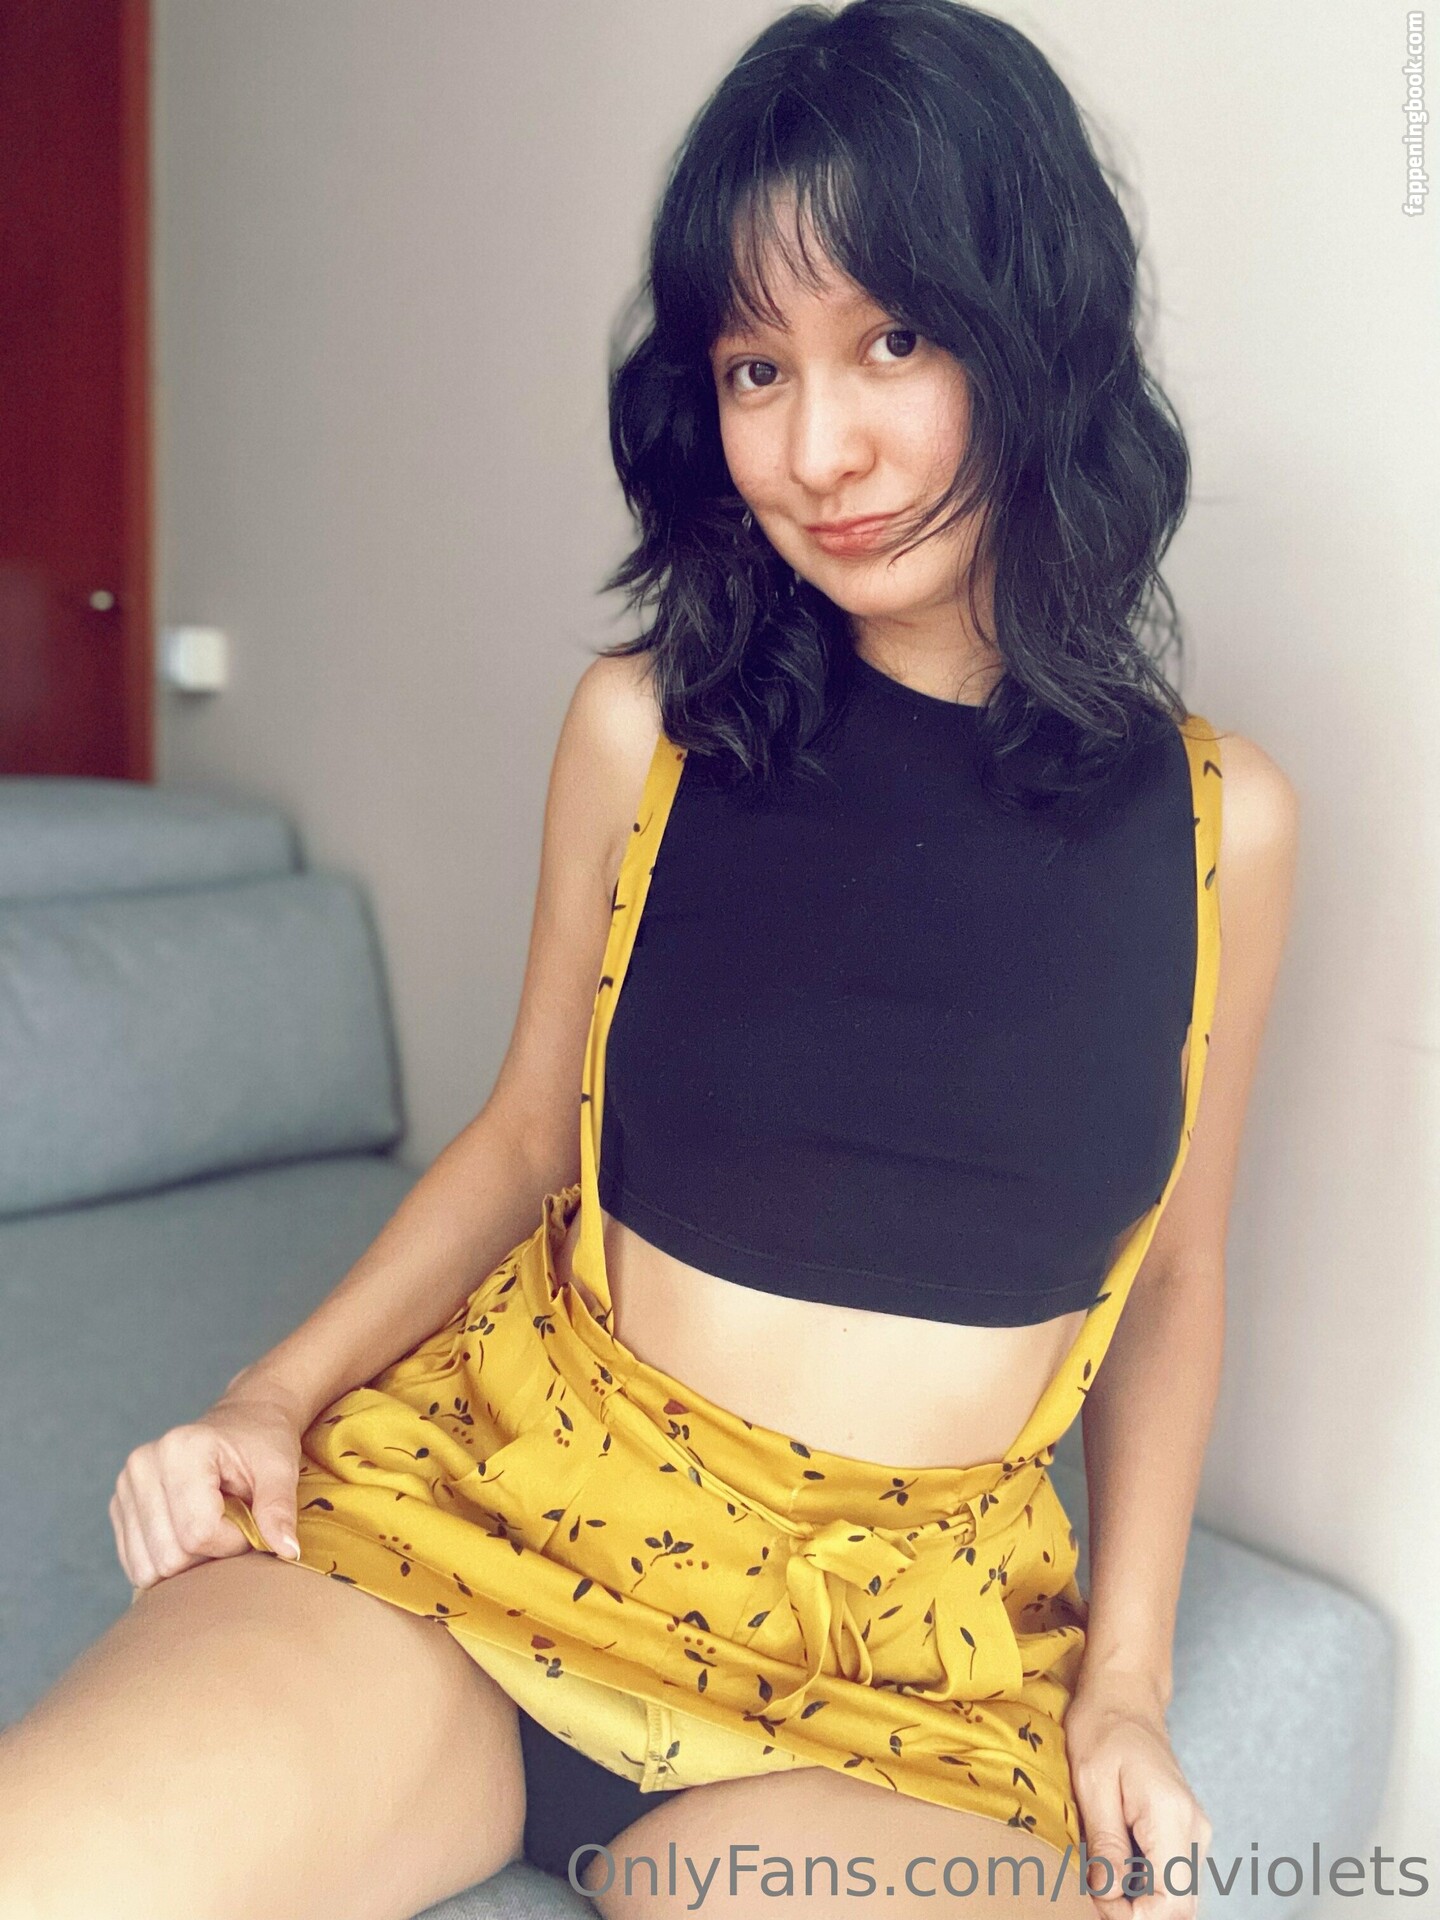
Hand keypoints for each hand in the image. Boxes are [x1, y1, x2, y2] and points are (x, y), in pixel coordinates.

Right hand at [110, 1377, 306, 1592]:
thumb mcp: (280, 1469)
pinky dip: (166, 1562)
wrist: (243, 1419)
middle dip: (209, 1555)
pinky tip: (188, 1534)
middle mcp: (142, 1465)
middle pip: (169, 1556)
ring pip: (147, 1567)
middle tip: (232, 1525)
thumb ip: (280, 1509)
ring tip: (211, 1527)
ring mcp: (124, 1486)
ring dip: (186, 1563)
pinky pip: (135, 1564)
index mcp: (180, 1450)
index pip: (198, 1534)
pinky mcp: (119, 1507)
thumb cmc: (262, 1442)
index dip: (232, 1542)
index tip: (249, 1522)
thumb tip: (288, 1551)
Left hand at [1064, 1668, 1212, 1918]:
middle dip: (1138, 1914)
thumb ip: (1106, 1844)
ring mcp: (1195, 1831)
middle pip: (1181, 1906)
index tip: (1098, 1904)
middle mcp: (1194, 1829)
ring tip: (1103, 1883)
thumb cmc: (1103, 1729)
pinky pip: (1173, 1877)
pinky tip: (1116, 1871)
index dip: (1134, 1917)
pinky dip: (1147, 1887)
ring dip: (1142, 1903)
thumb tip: (1108, 1897)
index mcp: (1172, 1816)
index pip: (1170, 1901)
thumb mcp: (1092, 1784)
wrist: (1124, 1696)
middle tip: (1097, 1900)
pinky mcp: (1186, 1831)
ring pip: (1179, 1896)